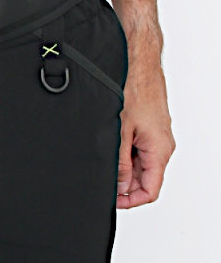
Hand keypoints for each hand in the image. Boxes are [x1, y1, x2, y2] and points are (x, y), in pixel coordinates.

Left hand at [116, 56, 175, 208]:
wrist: (137, 61)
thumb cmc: (133, 88)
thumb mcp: (120, 131)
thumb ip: (121, 162)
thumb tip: (119, 185)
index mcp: (159, 150)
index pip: (150, 190)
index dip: (130, 200)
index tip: (112, 200)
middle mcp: (161, 143)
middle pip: (145, 178)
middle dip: (123, 183)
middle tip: (102, 179)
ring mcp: (154, 133)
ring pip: (139, 161)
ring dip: (122, 165)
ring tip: (102, 157)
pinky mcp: (147, 123)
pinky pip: (136, 145)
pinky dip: (122, 150)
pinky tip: (108, 142)